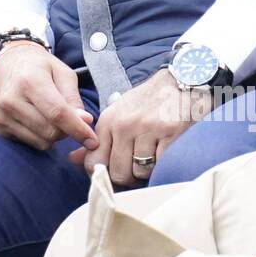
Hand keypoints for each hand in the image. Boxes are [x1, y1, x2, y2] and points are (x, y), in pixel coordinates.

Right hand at [0, 41, 97, 150]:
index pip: (57, 113)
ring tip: (51, 116)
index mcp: (29, 81)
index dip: (78, 129)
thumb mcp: (62, 72)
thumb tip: (85, 121)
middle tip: (70, 119)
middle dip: (67, 130)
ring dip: (54, 135)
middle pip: (50, 131)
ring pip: (41, 142)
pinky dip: (40, 136)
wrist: (5, 63)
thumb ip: (73, 97)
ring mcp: (2, 116)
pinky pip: (30, 143)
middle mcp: (11, 100)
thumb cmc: (38, 66)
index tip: (93, 140)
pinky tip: (37, 120)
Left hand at [68, 68, 209, 183]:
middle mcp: (124, 125)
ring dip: (147, 171)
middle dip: (128, 176)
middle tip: (137, 166)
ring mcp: (147, 129)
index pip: (94, 162)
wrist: (182, 80)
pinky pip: (161, 165)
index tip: (114, 171)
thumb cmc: (149, 101)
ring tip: (153, 155)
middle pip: (118, 173)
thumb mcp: (119, 114)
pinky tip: (166, 151)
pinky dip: (163, 164)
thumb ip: (98, 139)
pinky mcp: (169, 133)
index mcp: (108, 121)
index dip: (103, 174)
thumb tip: (73, 159)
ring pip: (140, 172)